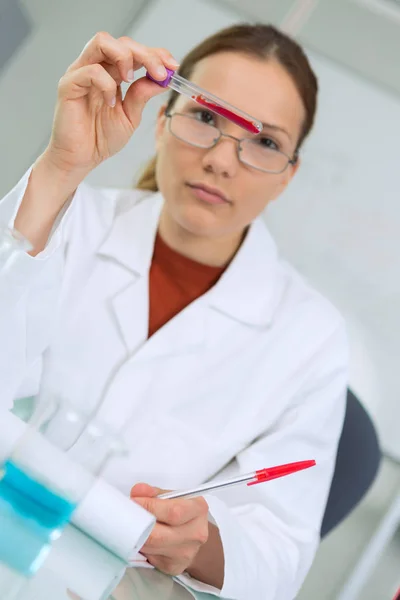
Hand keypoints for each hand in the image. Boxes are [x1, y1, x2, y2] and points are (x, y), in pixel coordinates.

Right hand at [45, 32, 178, 174]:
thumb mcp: (130, 116)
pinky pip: (90, 71)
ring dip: (124, 57)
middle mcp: (95, 68)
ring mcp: (80, 74)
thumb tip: (161, 79)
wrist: (80, 159)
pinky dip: (106, 83)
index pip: (133, 51)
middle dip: (146, 54)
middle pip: (121, 42)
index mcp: (111, 73)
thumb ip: (142, 95)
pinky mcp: (68, 85)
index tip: (173, 66)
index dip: (155, 54)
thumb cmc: (101, 138)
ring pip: (101, 42)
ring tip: (131, 79)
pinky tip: (111, 102)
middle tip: (161, 74)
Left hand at [130, 483, 208, 576]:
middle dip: (138, 525)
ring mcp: (186, 553)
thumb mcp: (171, 496)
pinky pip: (150, 557)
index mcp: (198, 510)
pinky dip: (142, 548)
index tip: (134, 502)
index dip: (150, 507)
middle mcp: (196, 533)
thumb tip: (137, 492)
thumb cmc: (181, 512)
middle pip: (159, 535)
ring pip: (151, 548)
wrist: (193, 535)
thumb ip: (154, 493)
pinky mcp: (174, 567)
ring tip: (132, 525)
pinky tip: (141, 539)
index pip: (172, 512)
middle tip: (127, 516)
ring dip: (137, 537)